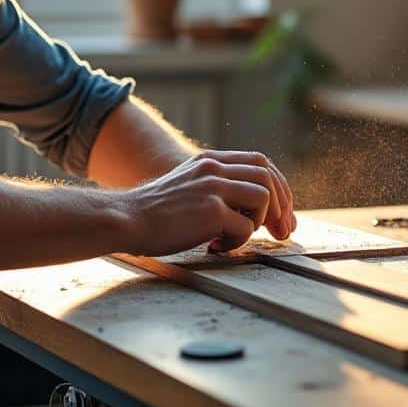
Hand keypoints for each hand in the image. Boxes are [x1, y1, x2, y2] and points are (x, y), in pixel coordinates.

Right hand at [115, 150, 296, 255]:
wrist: (125, 219)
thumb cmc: (154, 213)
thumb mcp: (187, 185)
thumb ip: (215, 186)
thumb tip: (249, 209)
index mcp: (209, 160)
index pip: (260, 163)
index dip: (278, 187)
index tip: (282, 214)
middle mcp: (213, 168)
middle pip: (268, 176)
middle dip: (281, 206)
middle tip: (281, 232)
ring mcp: (213, 187)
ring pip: (263, 197)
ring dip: (258, 222)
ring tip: (235, 236)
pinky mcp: (210, 210)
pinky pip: (245, 228)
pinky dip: (236, 243)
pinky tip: (214, 246)